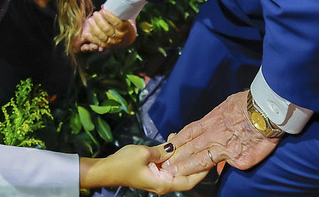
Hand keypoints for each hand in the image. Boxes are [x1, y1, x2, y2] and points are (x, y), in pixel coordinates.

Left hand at [74, 8, 135, 51]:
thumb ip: (115, 13)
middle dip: (99, 21)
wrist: (127, 39)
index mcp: (125, 29)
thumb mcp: (124, 18)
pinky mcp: (107, 46)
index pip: (117, 23)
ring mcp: (113, 43)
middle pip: (107, 29)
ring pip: (102, 36)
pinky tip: (87, 33)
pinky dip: (92, 38)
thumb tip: (103, 6)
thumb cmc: (124, 25)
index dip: (109, 17)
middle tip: (95, 13)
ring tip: (90, 20)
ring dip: (94, 28)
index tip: (103, 11)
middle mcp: (119, 37)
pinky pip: (98, 43)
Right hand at [81, 144, 207, 192]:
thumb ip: (163, 150)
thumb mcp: (145, 153)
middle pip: (185, 172)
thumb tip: (176, 147)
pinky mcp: (152, 171)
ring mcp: (158, 177)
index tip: (211, 159)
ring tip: (183, 137)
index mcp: (164, 182)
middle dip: (192, 157)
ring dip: (181, 153)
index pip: (190, 180)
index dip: (202, 171)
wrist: (106, 170)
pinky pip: (167, 162)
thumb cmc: (124, 164)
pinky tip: (172, 139)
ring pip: (176, 166)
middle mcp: (163, 182)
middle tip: (199, 142)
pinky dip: (171, 153)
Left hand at [166, 91, 280, 176]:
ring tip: (175, 173)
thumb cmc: (250, 104)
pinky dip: (218, 172)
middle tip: (165, 165)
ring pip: (202, 160)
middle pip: (191, 148)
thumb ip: (218, 115)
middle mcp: (215, 135)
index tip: (168, 148)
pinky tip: (204, 177)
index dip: (177, 141)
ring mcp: (226, 149)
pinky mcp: (239, 160)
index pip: (189, 132)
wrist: (267, 111)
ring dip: (187, 167)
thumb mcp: (227, 105)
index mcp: (212, 120)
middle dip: (177, 158)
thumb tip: (215, 118)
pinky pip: (228, 167)